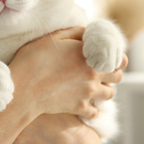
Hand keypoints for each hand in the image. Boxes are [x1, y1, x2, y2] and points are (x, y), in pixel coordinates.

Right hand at [0, 27, 126, 143]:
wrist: (24, 88)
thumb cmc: (34, 59)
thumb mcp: (53, 37)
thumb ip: (75, 32)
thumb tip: (87, 31)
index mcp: (90, 56)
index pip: (120, 59)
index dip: (117, 58)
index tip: (107, 58)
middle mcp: (93, 75)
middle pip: (118, 77)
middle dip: (113, 73)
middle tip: (101, 71)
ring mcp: (88, 93)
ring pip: (110, 94)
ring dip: (104, 90)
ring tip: (93, 86)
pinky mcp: (79, 108)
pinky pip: (95, 112)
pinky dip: (92, 108)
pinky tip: (83, 103)